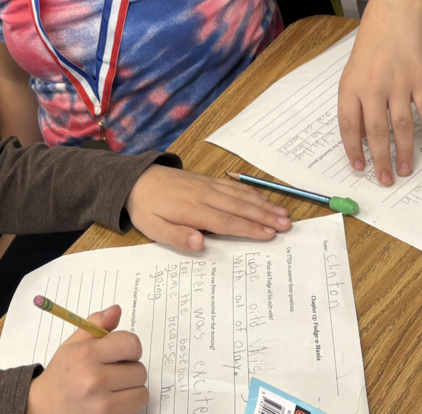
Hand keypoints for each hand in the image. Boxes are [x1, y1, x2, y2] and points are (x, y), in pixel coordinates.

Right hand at [25, 305, 146, 413]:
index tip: (121, 352)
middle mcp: (94, 379)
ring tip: (113, 387)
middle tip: (113, 371)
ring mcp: (102, 404)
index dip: (130, 347)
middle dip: (130, 369)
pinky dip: (130, 403)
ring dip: (132, 388)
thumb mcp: (73, 344)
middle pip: (139, 369)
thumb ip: (96, 324)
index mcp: (86, 354)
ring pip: (142, 390)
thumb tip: (116, 310)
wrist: (46, 406)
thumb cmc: (63, 373)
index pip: (131, 343)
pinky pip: (137, 406)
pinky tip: (113, 399)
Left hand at [124, 164, 289, 249]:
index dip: (250, 228)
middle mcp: (203, 195)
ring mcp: (206, 185)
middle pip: (239, 206)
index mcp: (192, 210)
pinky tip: (262, 197)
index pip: (226, 221)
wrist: (134, 179)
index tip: (270, 234)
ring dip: (262, 204)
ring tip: (283, 213)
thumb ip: (177, 237)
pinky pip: (232, 185)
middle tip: (287, 225)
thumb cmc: (145, 208)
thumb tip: (200, 243)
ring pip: (239, 195)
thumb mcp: (153, 228)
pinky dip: (249, 191)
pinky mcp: (205, 179)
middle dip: (265, 216)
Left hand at [339, 0, 421, 185]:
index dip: (353, 149)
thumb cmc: (370, 48)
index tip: (359, 168)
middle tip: (385, 180)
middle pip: (376, 132)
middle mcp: (372, 88)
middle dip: (380, 159)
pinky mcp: (420, 79)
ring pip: (401, 126)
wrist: (394, 16)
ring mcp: (397, 84)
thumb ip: (356, 103)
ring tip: (405, 170)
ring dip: (403, 151)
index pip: (349, 126)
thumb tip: (362, 136)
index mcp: (350, 88)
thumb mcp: (353, 75)